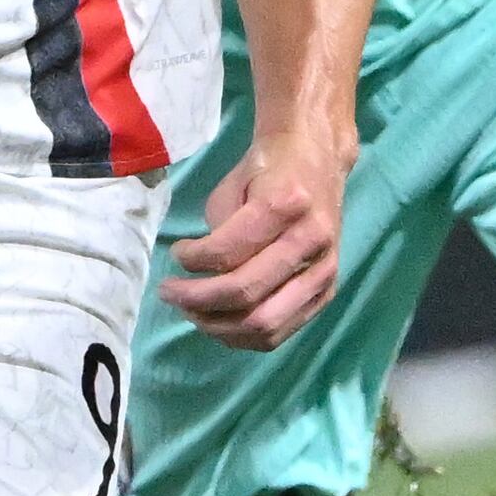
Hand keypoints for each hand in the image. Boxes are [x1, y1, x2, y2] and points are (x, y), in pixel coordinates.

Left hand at [159, 123, 354, 351]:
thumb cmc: (268, 169)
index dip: (193, 260)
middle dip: (197, 300)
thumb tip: (204, 276)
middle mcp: (311, 240)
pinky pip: (281, 332)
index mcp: (286, 204)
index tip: (176, 254)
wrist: (318, 159)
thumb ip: (220, 232)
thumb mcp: (232, 185)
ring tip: (191, 311)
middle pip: (246, 292)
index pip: (229, 252)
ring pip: (265, 323)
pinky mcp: (326, 291)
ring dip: (218, 325)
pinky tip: (219, 322)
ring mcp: (324, 270)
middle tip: (169, 293)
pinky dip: (244, 336)